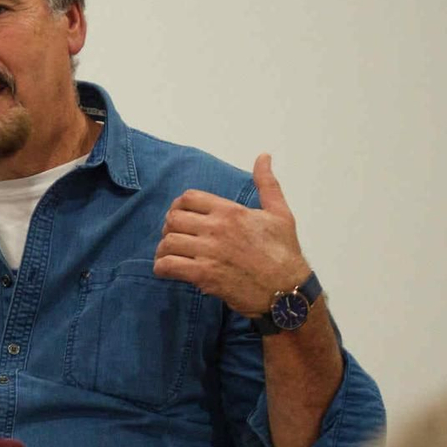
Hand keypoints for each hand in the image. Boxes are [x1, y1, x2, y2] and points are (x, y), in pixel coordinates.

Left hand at [155, 154, 310, 316]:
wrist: (285, 290)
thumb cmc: (284, 252)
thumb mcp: (280, 213)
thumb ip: (267, 184)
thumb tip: (263, 157)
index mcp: (230, 211)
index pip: (188, 198)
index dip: (178, 206)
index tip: (181, 216)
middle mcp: (216, 228)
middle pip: (173, 219)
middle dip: (169, 227)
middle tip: (175, 237)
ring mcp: (208, 252)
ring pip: (167, 242)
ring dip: (163, 249)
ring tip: (170, 254)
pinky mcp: (203, 275)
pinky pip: (168, 266)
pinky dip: (161, 267)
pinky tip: (166, 270)